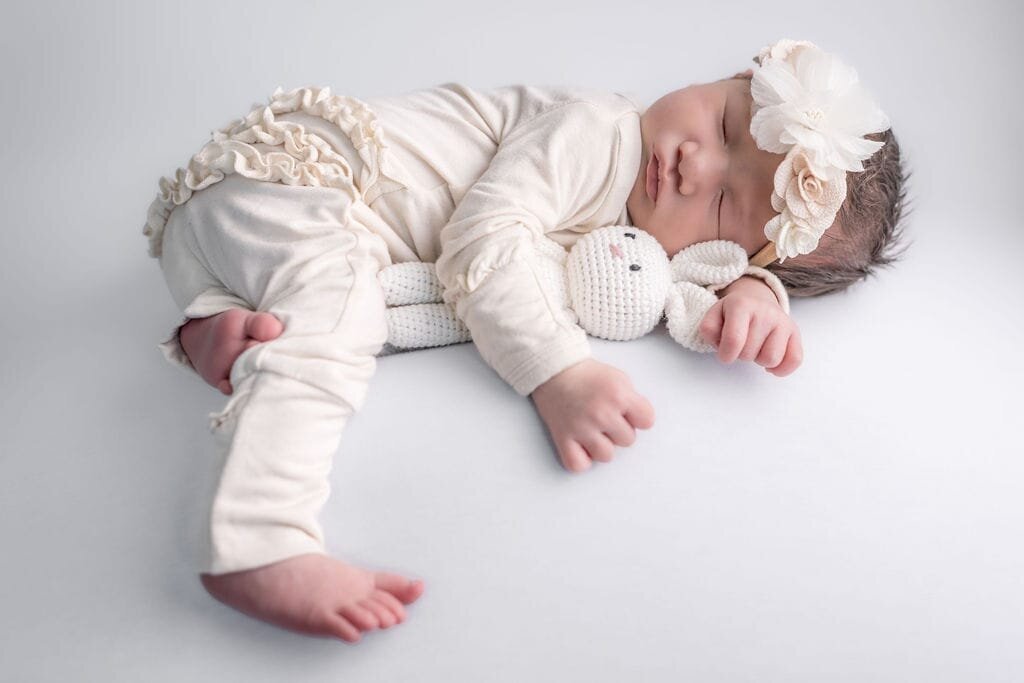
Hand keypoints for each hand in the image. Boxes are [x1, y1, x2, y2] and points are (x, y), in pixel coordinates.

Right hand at [530, 359, 654, 472]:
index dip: (638, 417)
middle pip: (628, 440)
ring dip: (601, 446)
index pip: (647, 422)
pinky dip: (580, 460)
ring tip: (592, 431)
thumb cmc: (587, 375)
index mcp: (618, 395)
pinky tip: (580, 446)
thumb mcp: (618, 378)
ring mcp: (581, 427)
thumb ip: (632, 401)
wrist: (554, 371)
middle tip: (604, 417)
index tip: (626, 412)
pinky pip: (579, 464)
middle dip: (618, 430)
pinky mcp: (563, 437)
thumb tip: (639, 423)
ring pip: (606, 456)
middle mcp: (601, 413)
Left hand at [698, 276, 802, 375]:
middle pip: (749, 353)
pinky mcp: (795, 332)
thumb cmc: (731, 314)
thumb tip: (720, 343)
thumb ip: (709, 329)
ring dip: (759, 360)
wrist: (756, 298)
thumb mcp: (713, 315)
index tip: (724, 354)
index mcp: (741, 305)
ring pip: (771, 359)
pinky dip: (781, 368)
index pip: (733, 340)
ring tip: (755, 348)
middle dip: (740, 355)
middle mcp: (765, 311)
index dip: (725, 355)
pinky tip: (770, 362)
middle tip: (741, 344)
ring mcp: (782, 321)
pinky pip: (795, 360)